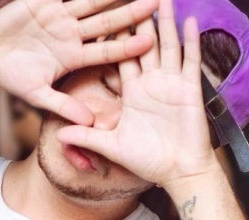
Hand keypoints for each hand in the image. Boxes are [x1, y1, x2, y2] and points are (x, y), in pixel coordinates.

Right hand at [0, 0, 158, 124]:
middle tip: (158, 3)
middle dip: (133, 13)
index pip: (108, 50)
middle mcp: (74, 34)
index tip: (150, 41)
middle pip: (109, 22)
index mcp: (75, 56)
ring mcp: (62, 16)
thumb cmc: (11, 76)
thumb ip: (63, 105)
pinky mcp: (47, 1)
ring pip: (93, 1)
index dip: (128, 45)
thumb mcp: (37, 94)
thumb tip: (88, 122)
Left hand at [56, 0, 217, 186]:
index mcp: (133, 92)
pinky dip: (190, 41)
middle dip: (138, 20)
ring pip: (167, 45)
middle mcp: (152, 83)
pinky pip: (189, 60)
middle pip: (142, 44)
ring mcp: (171, 84)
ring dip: (165, 21)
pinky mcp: (188, 89)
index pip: (119, 58)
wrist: (179, 173)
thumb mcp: (111, 146)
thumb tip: (58, 135)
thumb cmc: (149, 161)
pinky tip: (189, 20)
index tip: (105, 17)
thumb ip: (86, 137)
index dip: (113, 38)